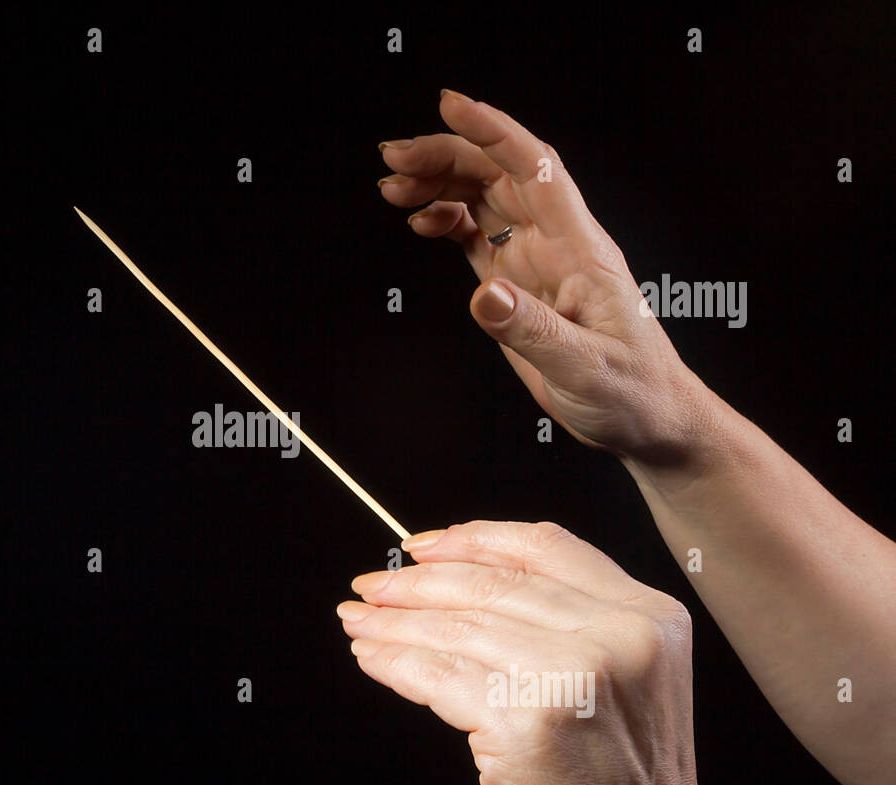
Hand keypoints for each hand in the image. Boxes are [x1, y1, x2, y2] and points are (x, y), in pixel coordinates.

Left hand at [338, 520, 734, 784]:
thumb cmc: (622, 783)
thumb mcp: (624, 678)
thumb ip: (566, 620)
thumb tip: (457, 576)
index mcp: (647, 616)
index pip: (544, 547)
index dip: (472, 539)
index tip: (423, 546)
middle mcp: (619, 639)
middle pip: (492, 586)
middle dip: (416, 583)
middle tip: (372, 585)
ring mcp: (573, 679)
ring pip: (458, 629)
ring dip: (394, 623)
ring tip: (360, 621)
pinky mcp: (527, 724)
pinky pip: (438, 677)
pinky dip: (395, 663)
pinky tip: (373, 658)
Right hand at [377, 90, 715, 465]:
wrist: (648, 419)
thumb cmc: (632, 391)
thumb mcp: (583, 367)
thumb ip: (532, 330)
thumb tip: (484, 295)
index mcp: (579, 250)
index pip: (535, 169)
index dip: (493, 132)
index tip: (450, 107)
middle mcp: (557, 245)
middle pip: (498, 174)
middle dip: (446, 155)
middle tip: (394, 157)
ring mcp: (536, 263)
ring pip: (484, 199)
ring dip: (440, 184)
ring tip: (394, 188)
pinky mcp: (519, 286)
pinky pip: (478, 235)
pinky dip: (448, 220)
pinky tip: (423, 222)